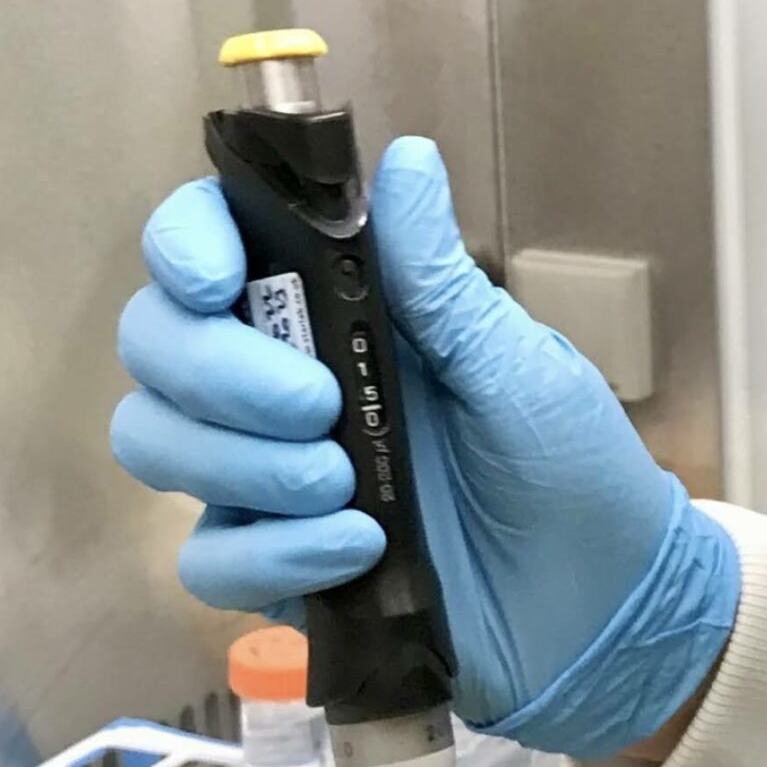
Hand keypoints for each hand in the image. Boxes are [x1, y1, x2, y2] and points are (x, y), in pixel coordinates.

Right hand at [109, 137, 736, 756]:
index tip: (215, 278)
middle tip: (317, 404)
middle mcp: (287, 384)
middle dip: (216, 370)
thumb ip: (440, 278)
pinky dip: (270, 554)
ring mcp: (273, 477)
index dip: (186, 247)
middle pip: (159, 343)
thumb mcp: (518, 368)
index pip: (213, 247)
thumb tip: (406, 159)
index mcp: (343, 314)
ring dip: (237, 462)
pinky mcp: (281, 568)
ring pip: (157, 442)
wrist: (609, 608)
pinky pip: (208, 557)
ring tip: (344, 485)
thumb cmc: (577, 473)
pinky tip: (356, 549)